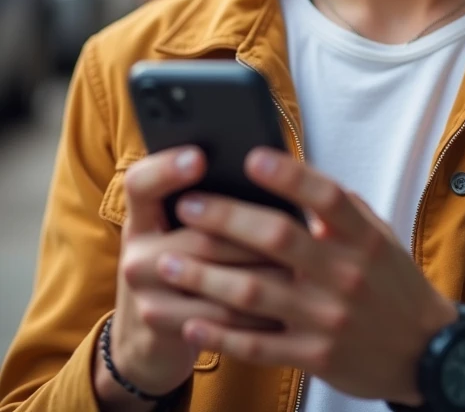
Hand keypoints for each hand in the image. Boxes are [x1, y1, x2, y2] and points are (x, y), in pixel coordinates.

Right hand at [95, 147, 282, 404]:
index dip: (167, 168)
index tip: (200, 157)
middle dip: (250, 235)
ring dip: (261, 273)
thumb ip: (209, 202)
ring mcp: (145, 292)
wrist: (148, 336)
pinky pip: (217, 318)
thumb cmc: (184, 262)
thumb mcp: (180, 229)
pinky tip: (286, 302)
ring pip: (212, 278)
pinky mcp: (160, 325)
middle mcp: (136, 251)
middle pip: (197, 236)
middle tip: (293, 227)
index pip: (141, 182)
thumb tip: (267, 172)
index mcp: (142, 214)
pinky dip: (255, 310)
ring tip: (300, 264)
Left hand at [157, 148, 456, 404]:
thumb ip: (340, 210)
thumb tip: (290, 172)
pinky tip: (189, 323)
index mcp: (364, 237)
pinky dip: (221, 335)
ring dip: (205, 277)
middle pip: (278, 239)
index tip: (250, 158)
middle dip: (226, 219)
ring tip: (167, 261)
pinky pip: (259, 346)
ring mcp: (328, 319)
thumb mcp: (379, 236)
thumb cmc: (393, 282)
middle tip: (187, 205)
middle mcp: (345, 274)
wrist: (425, 352)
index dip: (288, 176)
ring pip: (255, 294)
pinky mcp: (316, 357)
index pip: (325, 197)